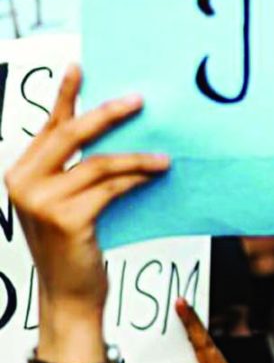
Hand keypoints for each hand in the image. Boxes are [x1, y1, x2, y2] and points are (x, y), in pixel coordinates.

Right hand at [4, 65, 168, 362]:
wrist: (70, 295)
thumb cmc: (75, 247)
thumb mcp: (69, 203)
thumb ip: (79, 172)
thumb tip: (117, 136)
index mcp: (20, 172)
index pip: (49, 127)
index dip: (66, 97)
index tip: (81, 67)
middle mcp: (22, 182)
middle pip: (71, 134)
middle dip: (107, 114)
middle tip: (139, 99)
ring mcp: (40, 201)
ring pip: (98, 163)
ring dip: (136, 157)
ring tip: (164, 157)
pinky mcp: (66, 219)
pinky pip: (110, 188)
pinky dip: (136, 180)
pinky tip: (155, 175)